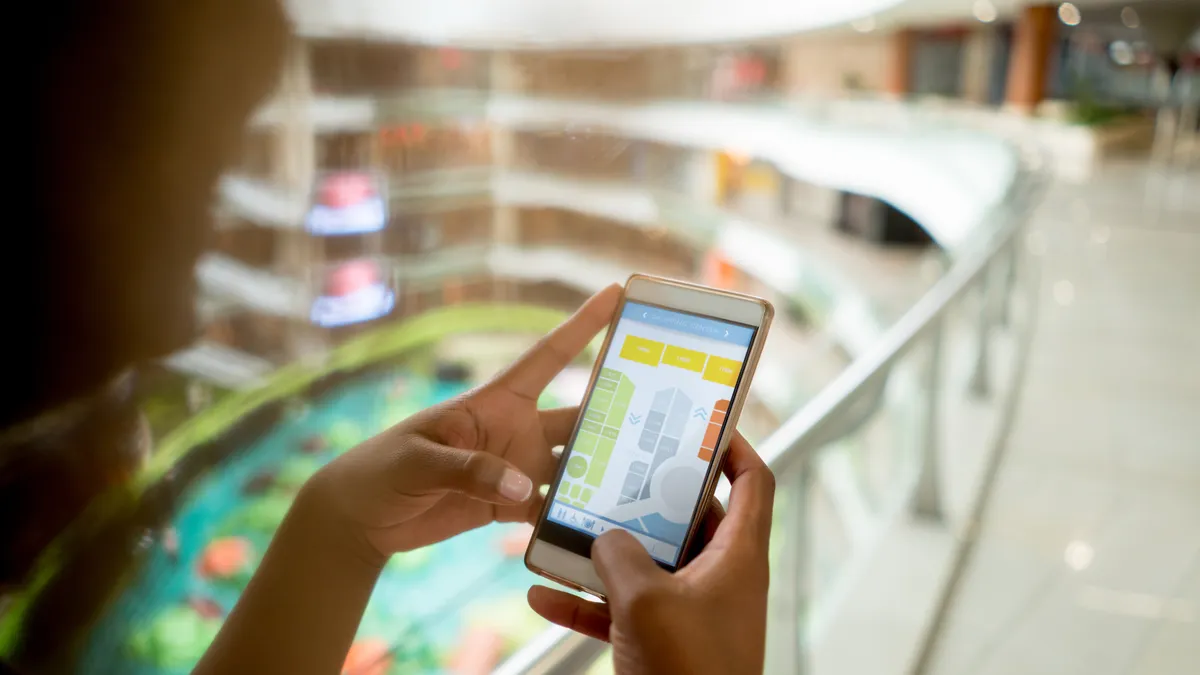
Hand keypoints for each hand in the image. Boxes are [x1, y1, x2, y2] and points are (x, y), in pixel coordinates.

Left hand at [306, 285, 621, 559]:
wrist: (361, 517)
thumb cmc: (381, 469)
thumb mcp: (419, 460)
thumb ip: (471, 469)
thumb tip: (526, 487)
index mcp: (494, 401)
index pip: (547, 356)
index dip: (582, 325)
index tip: (616, 293)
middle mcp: (516, 429)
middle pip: (579, 416)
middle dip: (619, 410)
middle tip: (668, 411)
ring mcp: (518, 468)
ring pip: (576, 465)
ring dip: (606, 470)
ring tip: (650, 477)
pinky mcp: (511, 506)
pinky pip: (554, 510)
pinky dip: (577, 518)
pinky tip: (607, 526)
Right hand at [527, 433, 774, 674]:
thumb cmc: (688, 671)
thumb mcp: (647, 601)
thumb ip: (621, 556)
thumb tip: (605, 536)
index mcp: (737, 556)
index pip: (754, 482)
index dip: (735, 446)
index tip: (701, 424)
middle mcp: (718, 578)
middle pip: (688, 518)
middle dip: (644, 497)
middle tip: (612, 469)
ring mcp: (690, 611)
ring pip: (647, 564)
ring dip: (603, 551)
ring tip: (562, 529)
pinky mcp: (663, 643)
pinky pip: (621, 609)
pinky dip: (586, 601)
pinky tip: (542, 595)